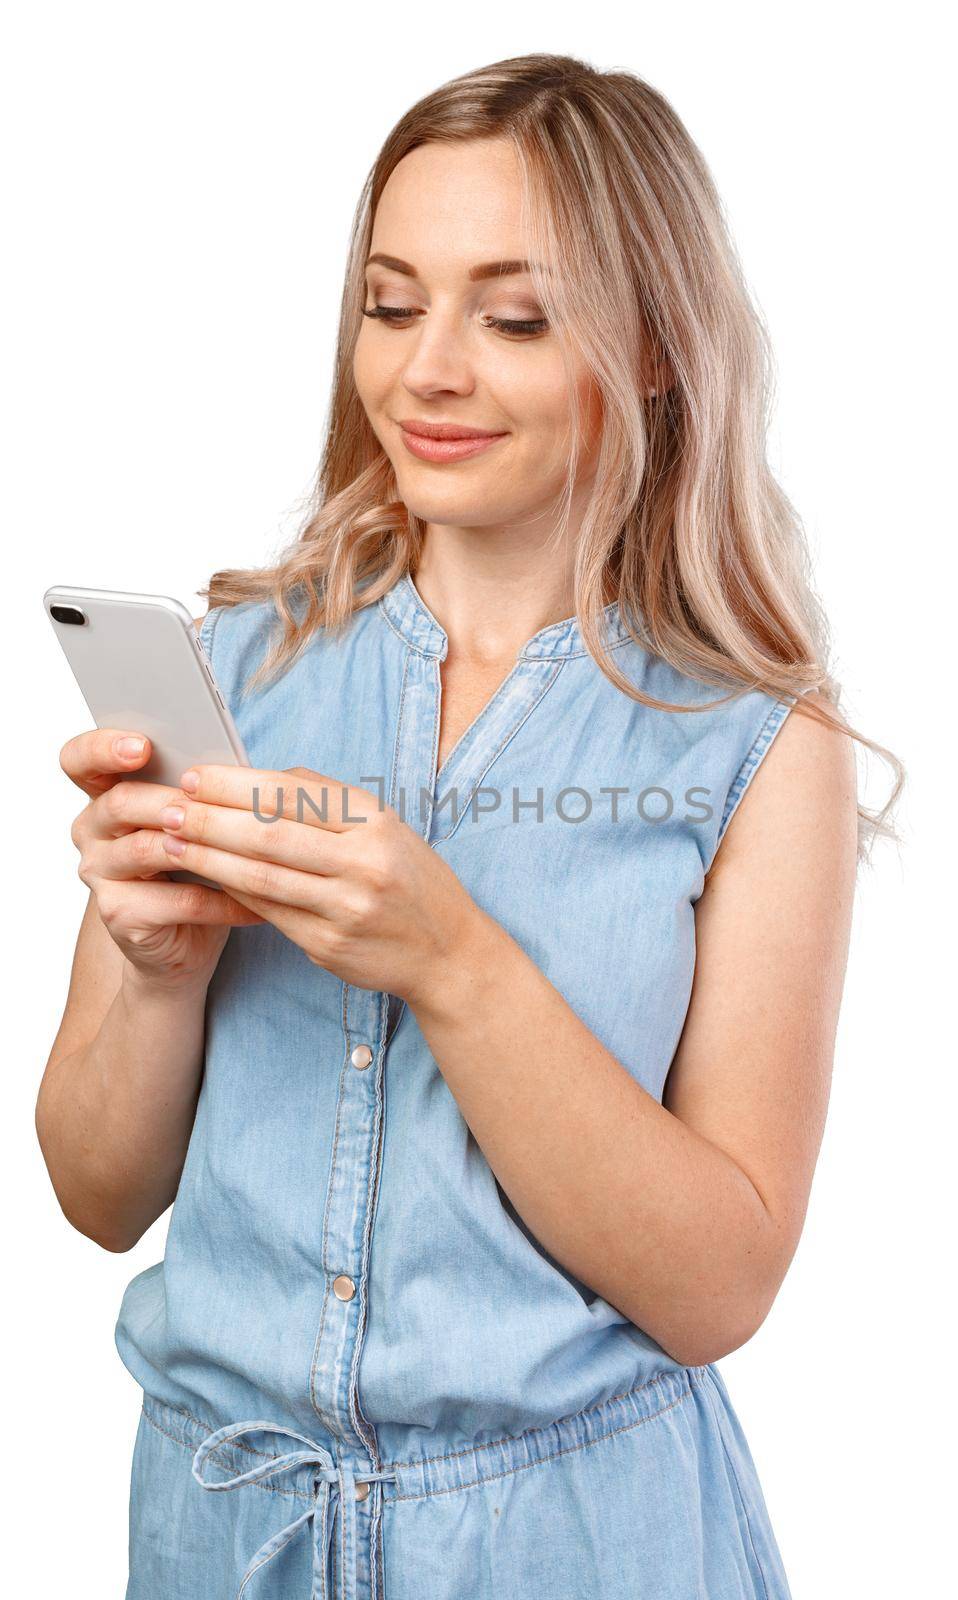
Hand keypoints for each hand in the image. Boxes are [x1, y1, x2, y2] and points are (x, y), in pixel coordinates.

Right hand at [61, 727, 265, 992]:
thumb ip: (199, 793)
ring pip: (147, 850)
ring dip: (201, 848)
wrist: (179, 938)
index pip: (80, 759)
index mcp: (105, 793)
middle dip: (170, 799)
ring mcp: (99, 873)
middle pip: (120, 802)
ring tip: (247, 848)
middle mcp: (91, 829)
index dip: (104, 748)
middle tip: (208, 802)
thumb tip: (237, 772)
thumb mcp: (195, 821)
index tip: (142, 746)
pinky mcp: (118, 914)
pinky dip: (224, 902)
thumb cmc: (192, 867)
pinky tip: (258, 903)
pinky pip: (177, 901)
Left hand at [156, 762, 481, 1004]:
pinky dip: (232, 892)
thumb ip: (326, 801)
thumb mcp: (383, 825)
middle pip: (269, 834)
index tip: (196, 776)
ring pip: (261, 877)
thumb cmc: (407, 877)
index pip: (293, 794)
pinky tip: (205, 876)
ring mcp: (347, 908)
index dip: (237, 785)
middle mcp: (364, 863)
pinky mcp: (330, 945)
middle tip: (168, 806)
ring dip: (209, 857)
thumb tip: (254, 778)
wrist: (448, 951)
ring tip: (171, 840)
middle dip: (210, 818)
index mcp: (375, 822)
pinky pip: (269, 913)